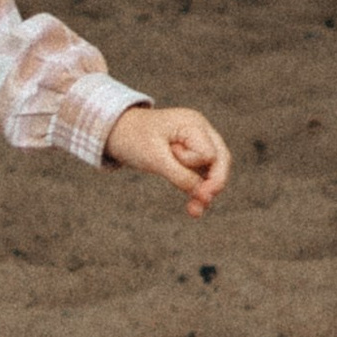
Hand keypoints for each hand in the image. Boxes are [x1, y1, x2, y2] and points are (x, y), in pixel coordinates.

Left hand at [105, 104, 230, 218]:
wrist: (115, 131)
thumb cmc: (133, 139)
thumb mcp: (155, 159)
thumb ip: (181, 176)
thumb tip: (205, 197)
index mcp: (193, 123)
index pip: (209, 153)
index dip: (192, 164)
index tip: (170, 155)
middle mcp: (201, 130)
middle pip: (221, 159)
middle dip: (214, 183)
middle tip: (203, 203)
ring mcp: (197, 142)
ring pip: (214, 170)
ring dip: (205, 191)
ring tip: (194, 212)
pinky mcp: (190, 154)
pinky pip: (201, 173)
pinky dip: (196, 188)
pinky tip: (193, 208)